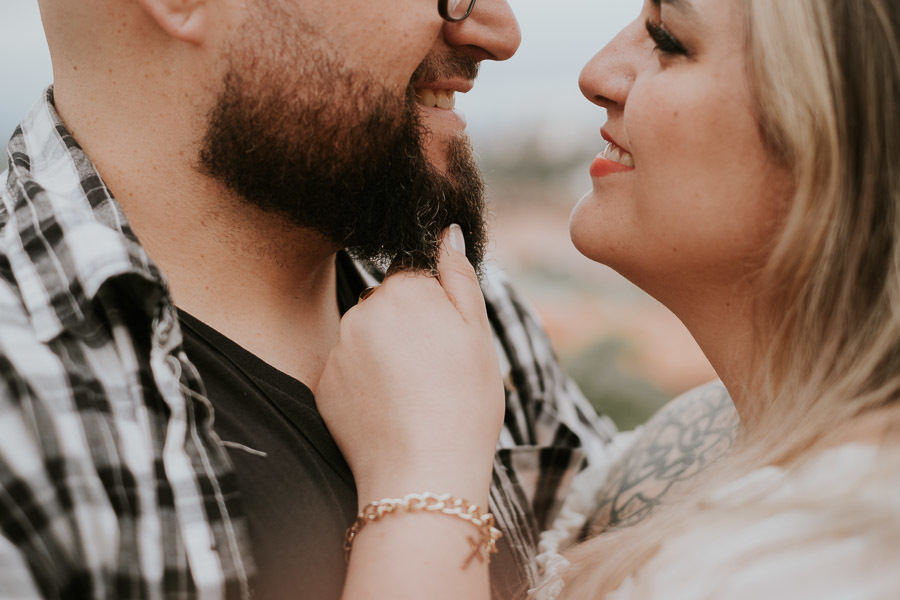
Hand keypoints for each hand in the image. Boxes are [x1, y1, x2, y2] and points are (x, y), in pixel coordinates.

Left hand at [316, 226, 504, 506]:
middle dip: (406, 326)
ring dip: (383, 354)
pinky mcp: (323, 384)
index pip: (413, 277)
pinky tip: (387, 410)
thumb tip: (447, 231)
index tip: (445, 341)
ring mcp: (338, 348)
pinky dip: (363, 384)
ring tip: (411, 394)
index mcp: (403, 290)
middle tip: (433, 371)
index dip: (434, 307)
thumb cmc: (464, 403)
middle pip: (385, 304)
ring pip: (365, 337)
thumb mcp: (477, 334)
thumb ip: (458, 276)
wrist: (424, 474)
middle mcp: (362, 310)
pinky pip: (346, 371)